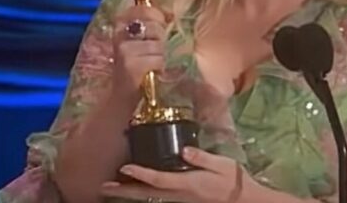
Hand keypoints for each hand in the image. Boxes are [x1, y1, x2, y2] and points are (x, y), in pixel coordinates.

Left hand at [100, 147, 262, 202]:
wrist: (242, 200)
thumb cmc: (233, 181)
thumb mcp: (222, 164)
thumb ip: (202, 157)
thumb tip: (183, 149)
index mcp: (188, 183)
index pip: (159, 179)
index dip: (141, 174)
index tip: (125, 168)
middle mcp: (179, 195)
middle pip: (147, 193)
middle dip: (125, 189)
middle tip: (104, 186)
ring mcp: (179, 200)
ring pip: (149, 197)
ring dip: (130, 192)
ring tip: (112, 188)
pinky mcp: (182, 200)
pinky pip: (157, 197)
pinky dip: (143, 193)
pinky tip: (136, 189)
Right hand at [111, 5, 167, 102]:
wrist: (121, 99)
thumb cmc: (136, 69)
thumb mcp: (141, 44)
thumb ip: (152, 27)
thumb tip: (171, 14)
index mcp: (120, 26)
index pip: (142, 10)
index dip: (157, 15)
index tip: (166, 22)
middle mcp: (119, 36)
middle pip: (155, 27)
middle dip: (163, 40)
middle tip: (157, 53)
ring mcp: (124, 51)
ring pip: (159, 45)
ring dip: (162, 57)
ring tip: (155, 65)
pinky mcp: (131, 66)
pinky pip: (158, 60)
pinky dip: (161, 68)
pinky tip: (154, 73)